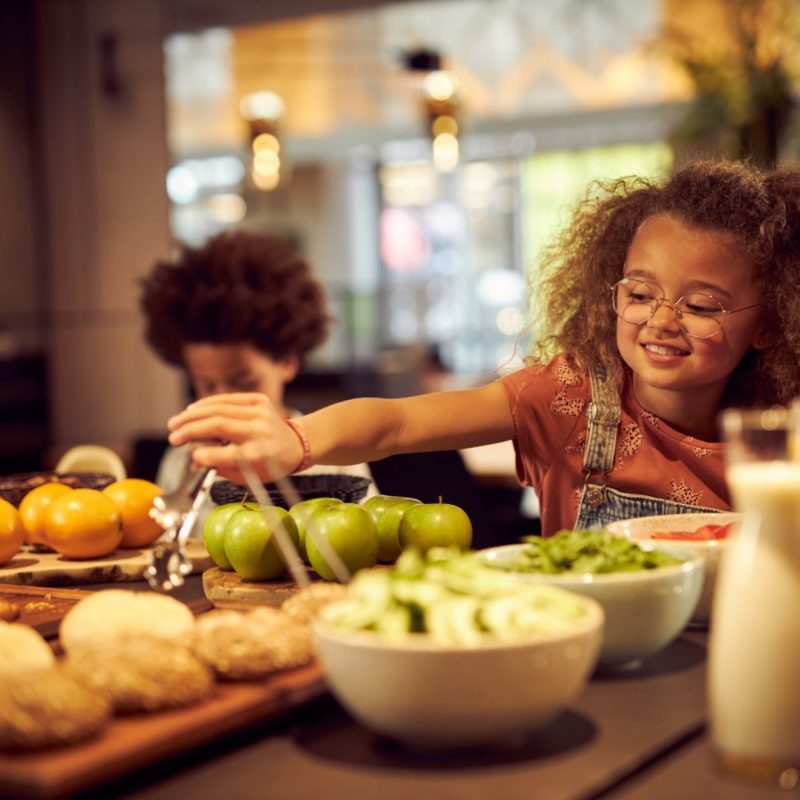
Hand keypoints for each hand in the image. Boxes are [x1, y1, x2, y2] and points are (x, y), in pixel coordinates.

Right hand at [166, 393, 304, 483]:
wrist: (296, 444)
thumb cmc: (270, 463)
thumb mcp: (249, 476)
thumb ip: (221, 468)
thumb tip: (195, 460)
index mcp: (260, 454)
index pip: (230, 453)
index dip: (208, 455)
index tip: (191, 456)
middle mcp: (260, 430)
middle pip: (219, 425)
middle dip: (191, 430)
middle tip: (173, 437)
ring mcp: (260, 412)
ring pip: (219, 409)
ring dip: (192, 415)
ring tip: (175, 423)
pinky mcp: (259, 400)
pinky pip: (227, 398)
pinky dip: (207, 404)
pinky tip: (192, 410)